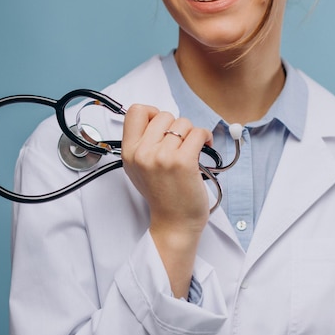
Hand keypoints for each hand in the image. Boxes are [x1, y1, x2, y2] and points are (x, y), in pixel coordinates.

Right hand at [121, 104, 212, 297]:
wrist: (174, 223)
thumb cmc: (161, 195)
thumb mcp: (138, 168)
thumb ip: (141, 143)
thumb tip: (155, 117)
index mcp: (129, 152)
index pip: (135, 111)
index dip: (152, 113)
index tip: (162, 127)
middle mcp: (142, 153)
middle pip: (164, 115)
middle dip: (176, 126)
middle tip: (180, 143)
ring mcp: (162, 157)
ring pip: (183, 123)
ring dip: (191, 133)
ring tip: (192, 148)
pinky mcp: (183, 162)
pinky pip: (198, 133)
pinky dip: (205, 137)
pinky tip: (205, 147)